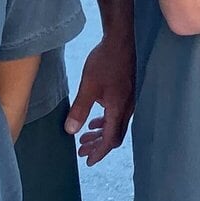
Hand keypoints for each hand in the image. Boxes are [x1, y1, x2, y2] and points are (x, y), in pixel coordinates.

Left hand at [65, 32, 135, 165]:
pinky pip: (117, 115)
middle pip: (113, 136)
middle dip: (97, 146)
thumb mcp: (88, 86)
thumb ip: (80, 109)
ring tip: (85, 137)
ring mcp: (129, 101)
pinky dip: (105, 122)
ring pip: (115, 125)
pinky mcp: (127, 93)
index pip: (110, 140)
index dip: (98, 152)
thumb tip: (70, 131)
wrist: (123, 40)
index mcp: (118, 110)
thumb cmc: (106, 61)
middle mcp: (127, 109)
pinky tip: (95, 120)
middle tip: (82, 151)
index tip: (87, 161)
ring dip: (100, 134)